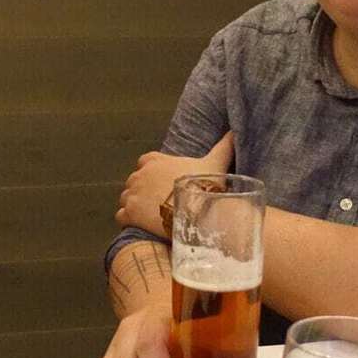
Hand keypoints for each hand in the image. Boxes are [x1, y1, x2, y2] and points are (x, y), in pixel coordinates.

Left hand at [114, 132, 234, 236]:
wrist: (194, 214)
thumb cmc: (203, 187)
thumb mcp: (215, 163)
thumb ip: (223, 147)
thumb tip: (235, 131)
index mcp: (155, 160)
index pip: (145, 162)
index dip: (152, 173)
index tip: (163, 184)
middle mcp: (139, 174)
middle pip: (135, 182)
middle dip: (143, 191)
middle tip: (159, 203)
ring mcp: (132, 194)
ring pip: (126, 198)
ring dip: (135, 206)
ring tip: (151, 217)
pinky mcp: (129, 213)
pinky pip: (121, 216)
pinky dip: (129, 221)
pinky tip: (142, 226)